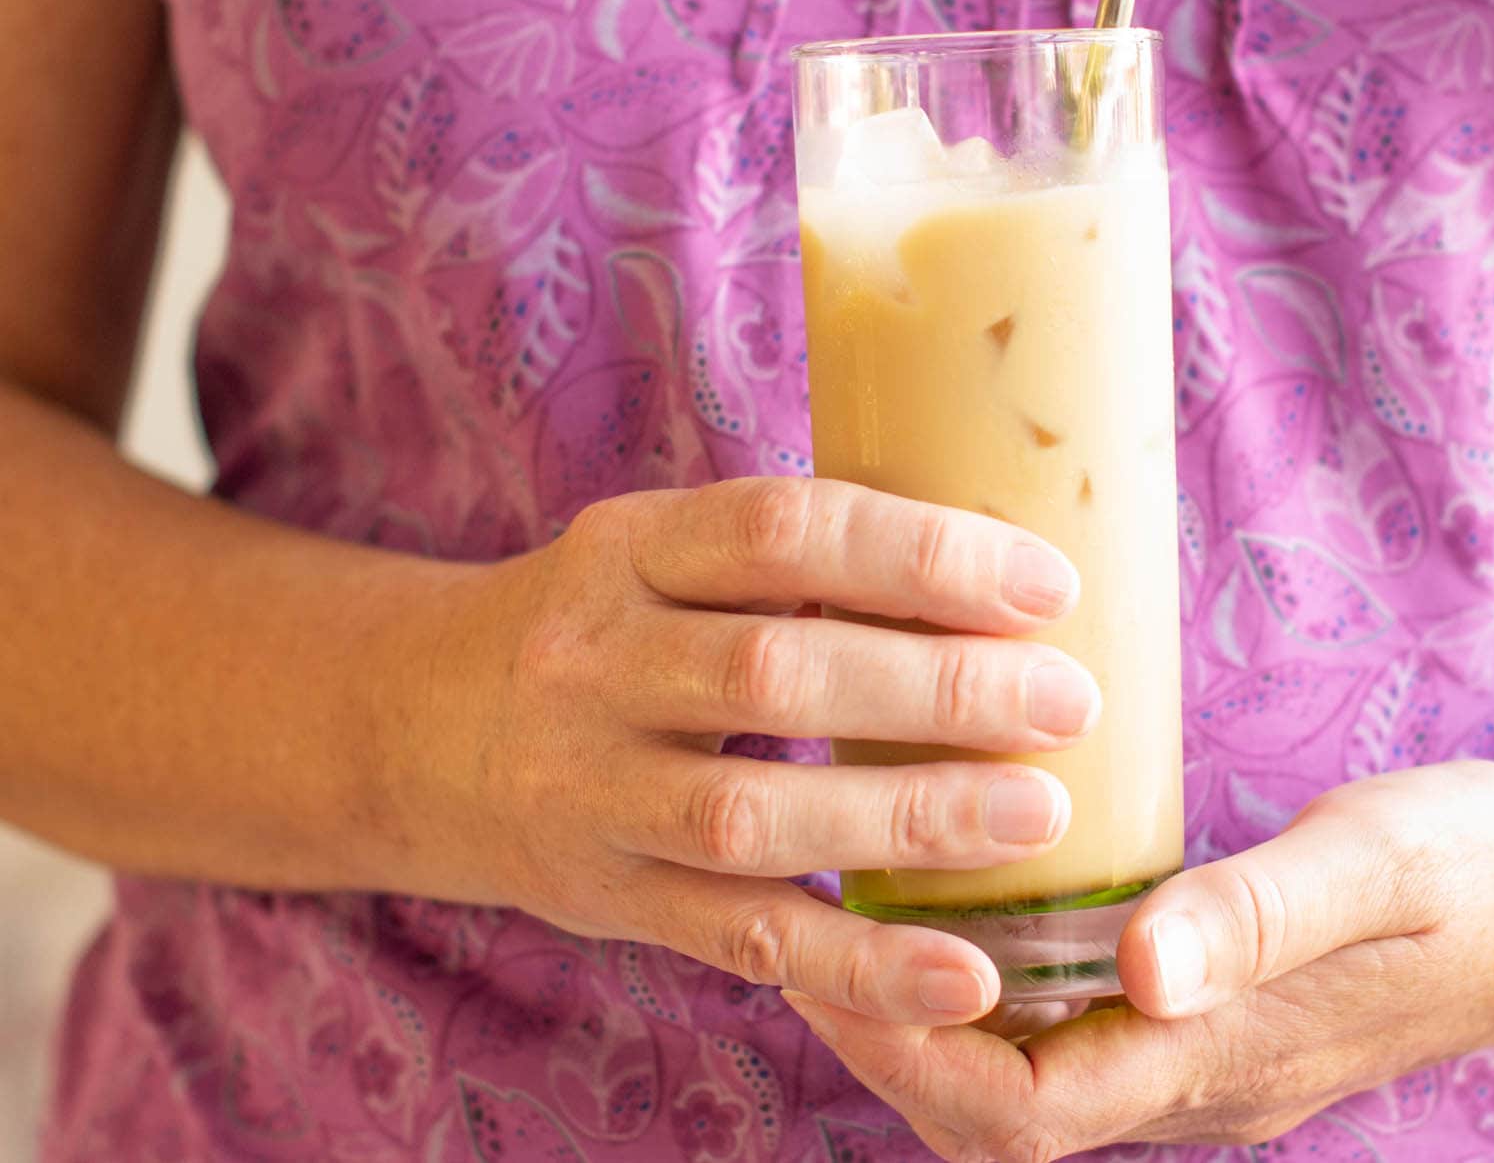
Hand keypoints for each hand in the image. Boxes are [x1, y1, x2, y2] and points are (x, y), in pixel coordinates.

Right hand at [379, 477, 1099, 1027]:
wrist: (408, 729)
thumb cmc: (600, 627)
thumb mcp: (658, 554)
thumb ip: (790, 559)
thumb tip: (1004, 563)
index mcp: (626, 548)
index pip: (783, 530)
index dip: (921, 555)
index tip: (1047, 584)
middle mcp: (592, 662)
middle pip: (775, 674)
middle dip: (939, 686)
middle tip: (1071, 701)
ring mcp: (589, 791)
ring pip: (753, 814)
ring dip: (909, 818)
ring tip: (1038, 816)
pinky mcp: (606, 899)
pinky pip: (738, 939)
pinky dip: (857, 966)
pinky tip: (960, 976)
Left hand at [783, 734, 1493, 1157]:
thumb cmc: (1481, 863)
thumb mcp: (1375, 865)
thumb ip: (1258, 916)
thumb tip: (1132, 968)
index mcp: (1218, 1060)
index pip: (1012, 1113)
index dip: (899, 1048)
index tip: (824, 945)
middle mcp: (1196, 1081)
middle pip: (997, 1109)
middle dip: (888, 1035)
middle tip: (812, 918)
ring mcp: (1210, 1054)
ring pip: (1031, 1071)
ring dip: (937, 1008)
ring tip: (867, 897)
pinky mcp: (1224, 1012)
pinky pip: (1080, 1027)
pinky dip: (1007, 979)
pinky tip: (983, 892)